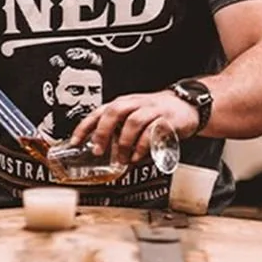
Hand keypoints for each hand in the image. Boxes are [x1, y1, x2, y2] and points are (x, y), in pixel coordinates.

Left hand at [69, 89, 200, 165]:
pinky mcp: (167, 120)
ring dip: (125, 142)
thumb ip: (119, 131)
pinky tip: (139, 156)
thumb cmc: (157, 113)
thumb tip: (101, 151)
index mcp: (124, 103)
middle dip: (104, 132)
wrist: (187, 106)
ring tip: (122, 158)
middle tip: (99, 150)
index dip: (85, 126)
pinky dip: (144, 146)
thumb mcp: (134, 117)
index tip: (75, 141)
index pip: (99, 112)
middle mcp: (136, 104)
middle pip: (115, 111)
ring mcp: (152, 110)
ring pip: (133, 121)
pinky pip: (153, 131)